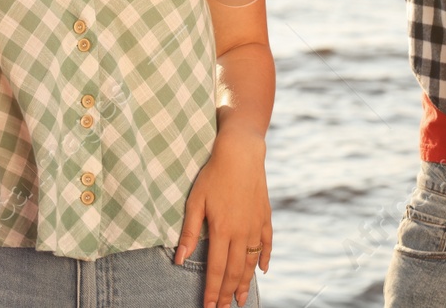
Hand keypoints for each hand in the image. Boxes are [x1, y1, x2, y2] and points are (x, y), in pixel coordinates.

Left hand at [174, 129, 271, 307]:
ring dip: (246, 283)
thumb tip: (179, 259)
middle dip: (229, 293)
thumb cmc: (213, 175)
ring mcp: (256, 226)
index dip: (213, 291)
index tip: (210, 307)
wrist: (240, 153)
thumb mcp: (195, 201)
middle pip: (235, 271)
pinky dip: (265, 259)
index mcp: (222, 230)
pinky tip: (263, 270)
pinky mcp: (265, 217)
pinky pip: (267, 244)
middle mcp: (241, 233)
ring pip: (251, 263)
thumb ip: (188, 232)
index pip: (216, 270)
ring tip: (242, 299)